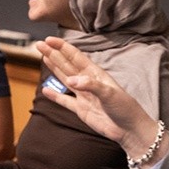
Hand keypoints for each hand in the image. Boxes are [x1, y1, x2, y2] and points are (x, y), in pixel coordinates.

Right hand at [36, 37, 163, 161]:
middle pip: (67, 65)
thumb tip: (71, 81)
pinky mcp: (81, 110)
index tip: (49, 39)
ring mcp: (84, 96)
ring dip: (53, 68)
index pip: (76, 57)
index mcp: (96, 74)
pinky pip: (65, 101)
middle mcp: (88, 82)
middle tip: (39, 44)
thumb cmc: (125, 108)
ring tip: (43, 57)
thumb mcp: (110, 93)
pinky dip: (55, 96)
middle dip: (54, 54)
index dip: (62, 47)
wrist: (129, 129)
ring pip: (64, 79)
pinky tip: (46, 89)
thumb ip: (91, 85)